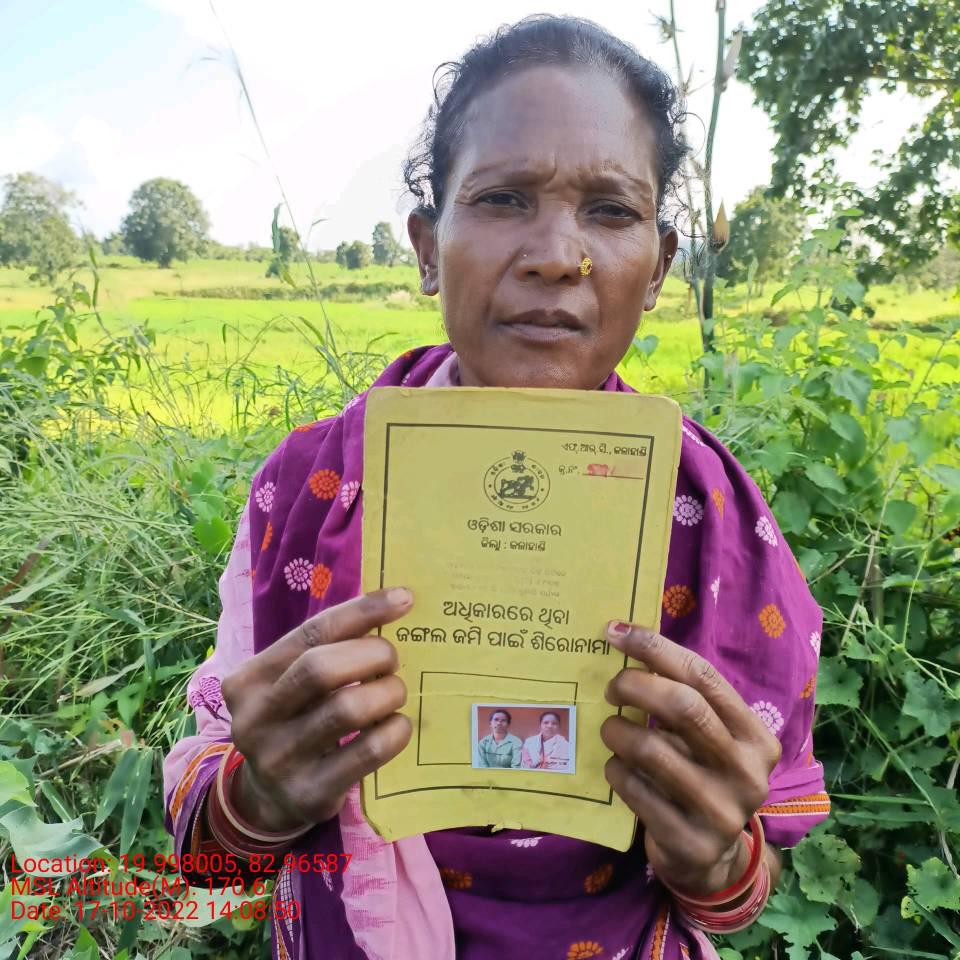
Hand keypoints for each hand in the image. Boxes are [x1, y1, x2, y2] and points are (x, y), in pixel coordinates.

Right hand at [220, 587, 413, 832]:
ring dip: (387, 693)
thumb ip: (326, 648)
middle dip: (372, 655)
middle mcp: (254, 720)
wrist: (267, 797)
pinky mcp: (309, 794)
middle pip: (322, 669)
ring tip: (395, 693)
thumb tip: (395, 602)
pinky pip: (367, 752)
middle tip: (392, 660)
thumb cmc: (294, 719)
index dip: (361, 611)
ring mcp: (278, 761)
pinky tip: (398, 725)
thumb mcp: (292, 682)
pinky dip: (394, 731)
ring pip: (347, 709)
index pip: (311, 632)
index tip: (404, 599)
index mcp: (248, 680)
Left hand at [600, 621, 780, 896]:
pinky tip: (615, 766)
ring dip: (618, 731)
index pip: (703, 676)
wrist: (710, 857)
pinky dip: (615, 769)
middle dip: (635, 686)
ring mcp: (722, 812)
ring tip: (610, 729)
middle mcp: (748, 773)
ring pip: (652, 750)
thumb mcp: (708, 737)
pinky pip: (635, 789)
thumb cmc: (701, 775)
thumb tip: (625, 639)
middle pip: (683, 707)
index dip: (654, 648)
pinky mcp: (690, 842)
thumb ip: (685, 697)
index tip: (614, 632)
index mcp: (756, 737)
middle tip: (611, 689)